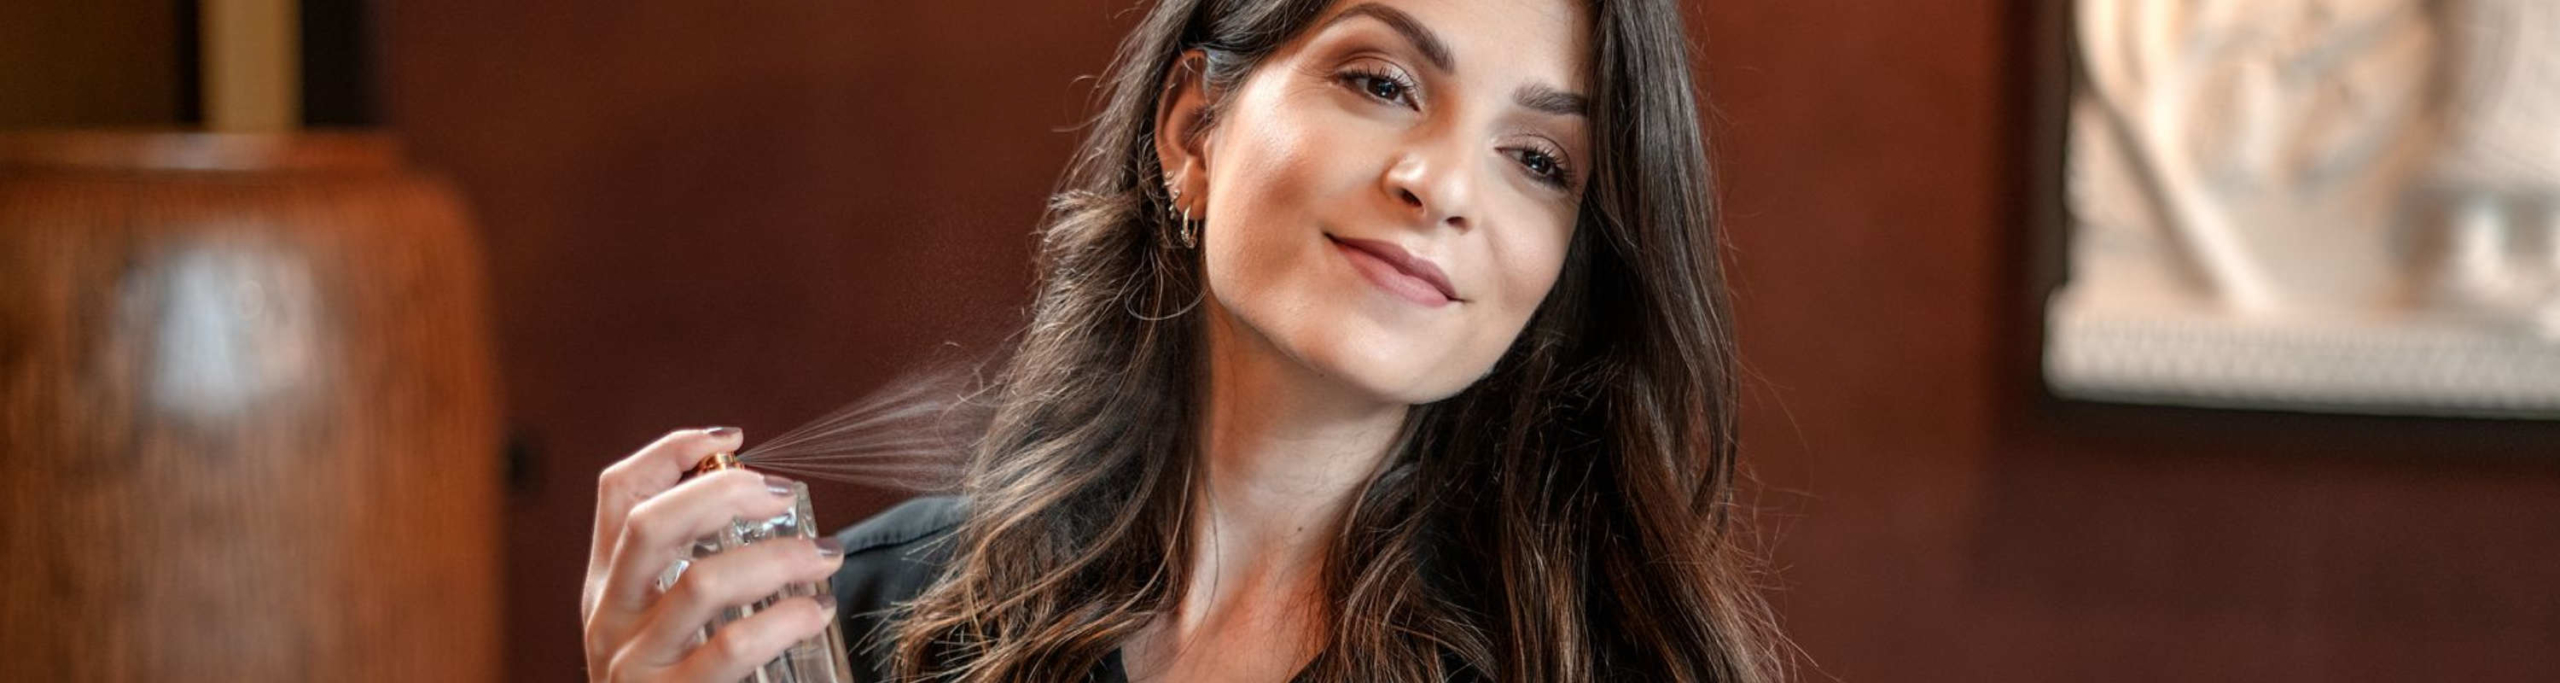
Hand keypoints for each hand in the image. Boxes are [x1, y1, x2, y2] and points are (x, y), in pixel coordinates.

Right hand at [580, 428, 844, 681]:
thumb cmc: (682, 681)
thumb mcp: (667, 622)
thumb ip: (697, 567)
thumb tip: (768, 501)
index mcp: (607, 584)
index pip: (618, 494)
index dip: (671, 452)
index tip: (731, 438)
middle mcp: (607, 618)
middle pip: (650, 524)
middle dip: (724, 493)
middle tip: (784, 494)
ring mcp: (633, 665)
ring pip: (699, 586)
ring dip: (775, 559)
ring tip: (824, 556)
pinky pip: (728, 651)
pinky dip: (781, 621)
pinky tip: (816, 611)